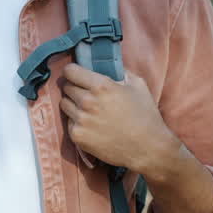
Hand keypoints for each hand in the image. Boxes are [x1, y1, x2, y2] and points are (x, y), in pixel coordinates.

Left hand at [59, 63, 178, 175]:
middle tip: (87, 94)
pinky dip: (76, 121)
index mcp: (101, 86)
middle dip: (75, 88)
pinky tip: (91, 125)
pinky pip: (69, 122)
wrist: (147, 149)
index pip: (70, 71)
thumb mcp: (138, 85)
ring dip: (73, 104)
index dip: (73, 71)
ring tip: (89, 110)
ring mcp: (80, 120)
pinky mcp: (77, 136)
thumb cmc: (145, 116)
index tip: (76, 74)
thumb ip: (120, 71)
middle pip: (66, 87)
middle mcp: (87, 102)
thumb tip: (107, 64)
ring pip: (64, 104)